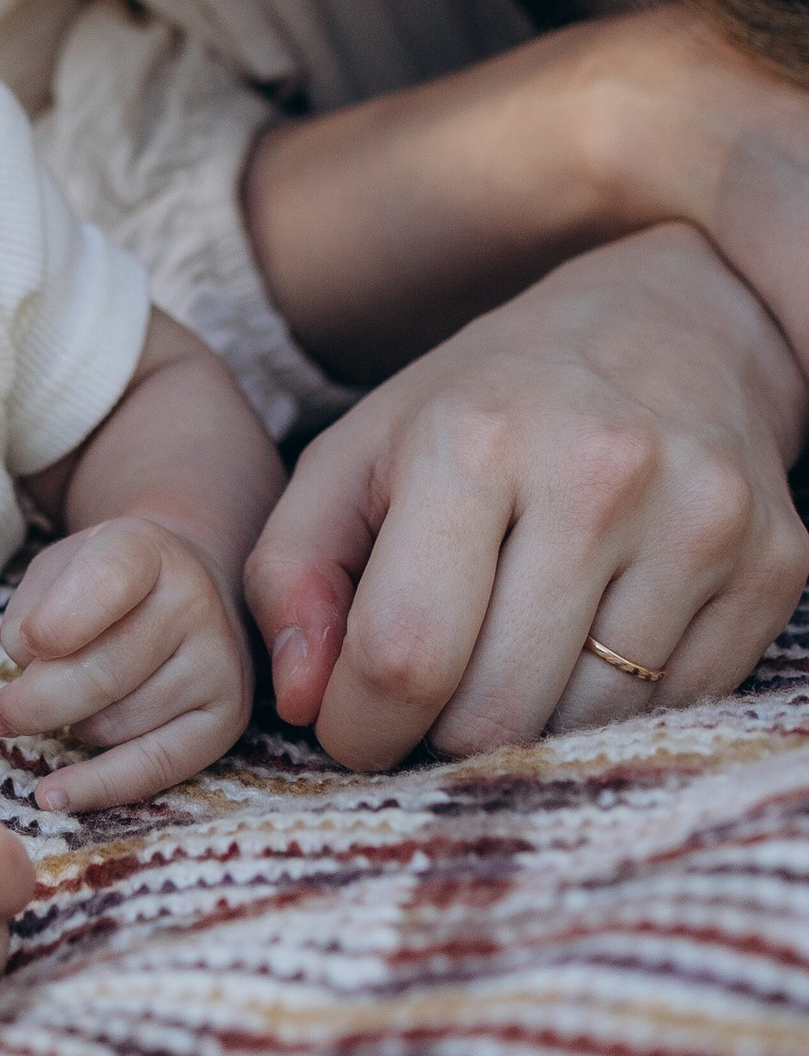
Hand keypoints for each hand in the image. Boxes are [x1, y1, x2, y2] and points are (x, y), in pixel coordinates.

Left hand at [0, 517, 253, 809]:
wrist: (186, 586)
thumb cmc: (100, 584)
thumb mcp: (58, 567)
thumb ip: (33, 610)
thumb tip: (30, 675)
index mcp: (145, 549)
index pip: (107, 579)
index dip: (60, 619)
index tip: (27, 645)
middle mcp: (194, 602)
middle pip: (103, 672)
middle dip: (35, 702)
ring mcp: (218, 664)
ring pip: (115, 724)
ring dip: (70, 725)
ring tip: (69, 701)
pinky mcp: (225, 720)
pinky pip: (152, 768)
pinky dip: (97, 787)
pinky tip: (54, 794)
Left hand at [247, 223, 808, 769]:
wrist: (670, 321)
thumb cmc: (487, 402)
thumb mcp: (360, 451)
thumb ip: (293, 570)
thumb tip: (298, 699)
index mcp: (474, 438)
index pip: (405, 652)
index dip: (358, 725)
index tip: (347, 725)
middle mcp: (599, 473)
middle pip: (497, 710)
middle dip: (438, 733)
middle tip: (428, 695)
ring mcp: (701, 522)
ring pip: (588, 729)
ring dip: (529, 727)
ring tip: (506, 657)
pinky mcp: (775, 564)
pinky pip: (677, 711)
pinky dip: (616, 708)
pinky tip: (591, 640)